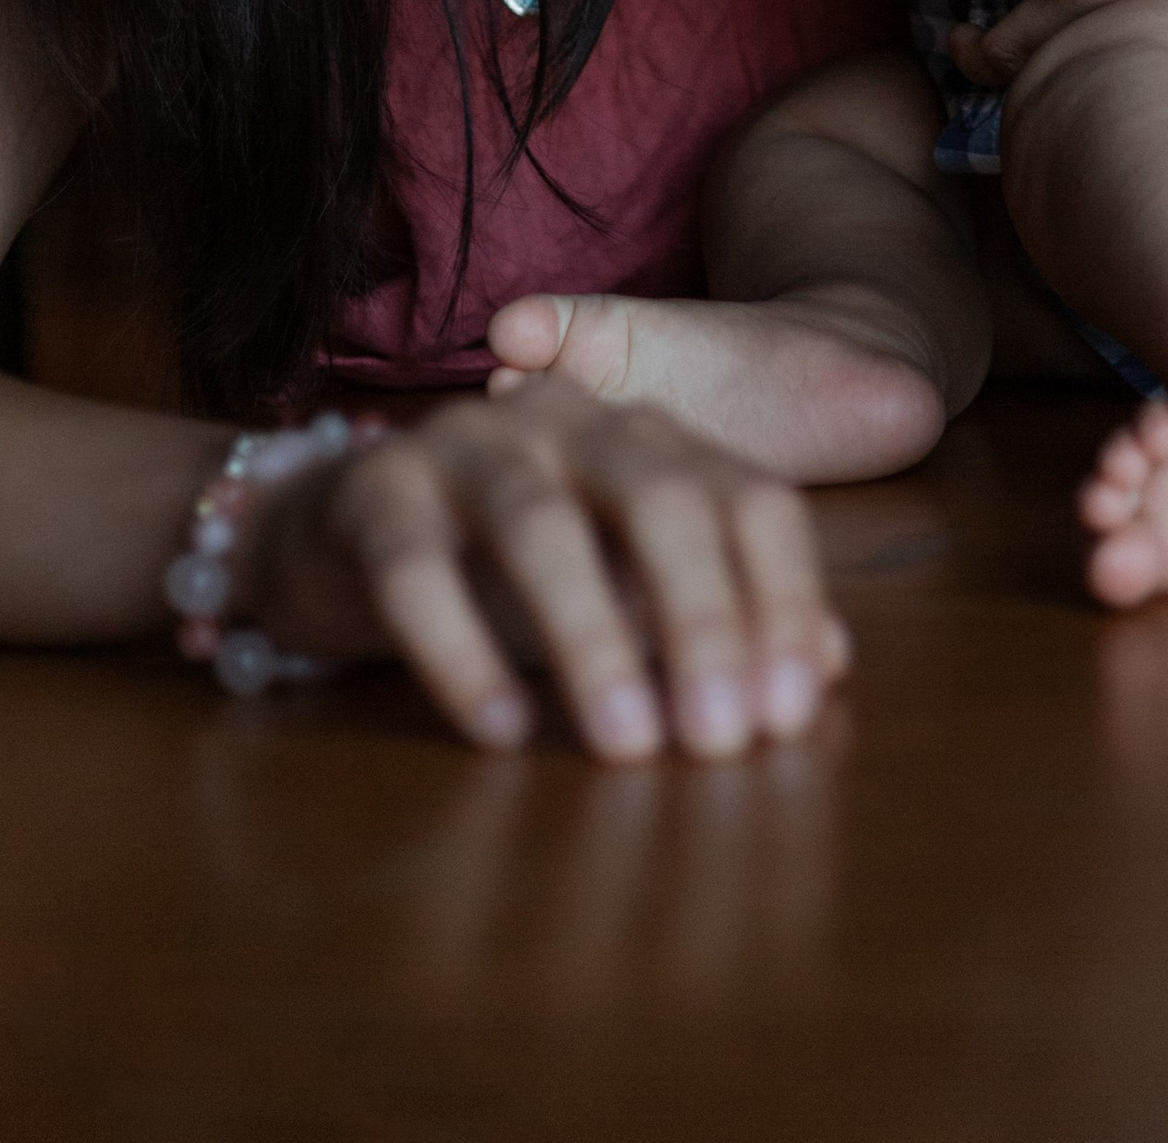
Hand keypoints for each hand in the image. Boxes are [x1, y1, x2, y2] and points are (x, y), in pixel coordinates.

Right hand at [242, 376, 848, 760]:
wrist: (339, 527)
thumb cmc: (506, 569)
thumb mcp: (625, 587)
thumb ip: (722, 614)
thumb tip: (828, 668)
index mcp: (652, 437)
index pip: (752, 498)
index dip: (784, 599)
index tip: (790, 715)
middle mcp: (572, 421)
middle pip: (661, 498)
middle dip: (703, 618)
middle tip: (719, 742)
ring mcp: (467, 444)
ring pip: (541, 523)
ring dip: (593, 636)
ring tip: (624, 744)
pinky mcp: (375, 490)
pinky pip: (416, 567)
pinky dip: (461, 648)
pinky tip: (500, 728)